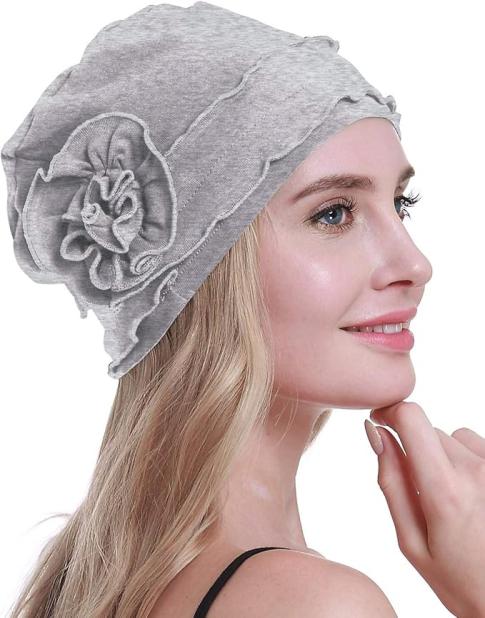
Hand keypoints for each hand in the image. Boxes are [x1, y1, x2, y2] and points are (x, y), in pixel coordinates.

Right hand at [367, 401, 484, 617]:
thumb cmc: (461, 580)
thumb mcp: (411, 541)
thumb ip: (392, 482)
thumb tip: (377, 435)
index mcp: (445, 491)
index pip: (411, 418)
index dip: (389, 412)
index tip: (379, 421)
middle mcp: (476, 471)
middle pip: (429, 431)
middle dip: (417, 451)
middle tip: (425, 494)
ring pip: (454, 437)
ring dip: (445, 457)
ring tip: (454, 497)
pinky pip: (478, 446)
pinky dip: (468, 460)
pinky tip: (474, 494)